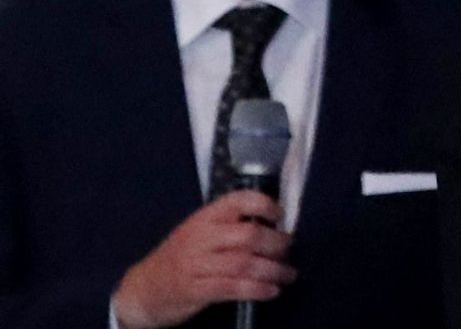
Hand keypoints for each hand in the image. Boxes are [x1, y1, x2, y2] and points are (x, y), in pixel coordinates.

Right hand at [110, 191, 295, 328]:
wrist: (143, 289)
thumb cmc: (180, 258)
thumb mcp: (200, 233)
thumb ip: (230, 227)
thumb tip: (274, 226)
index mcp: (205, 218)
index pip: (237, 200)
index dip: (264, 204)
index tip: (280, 215)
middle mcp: (201, 237)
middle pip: (248, 235)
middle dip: (276, 244)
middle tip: (288, 250)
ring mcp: (196, 264)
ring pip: (244, 263)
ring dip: (273, 270)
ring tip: (288, 274)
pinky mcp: (195, 290)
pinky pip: (233, 288)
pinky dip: (258, 289)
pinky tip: (272, 290)